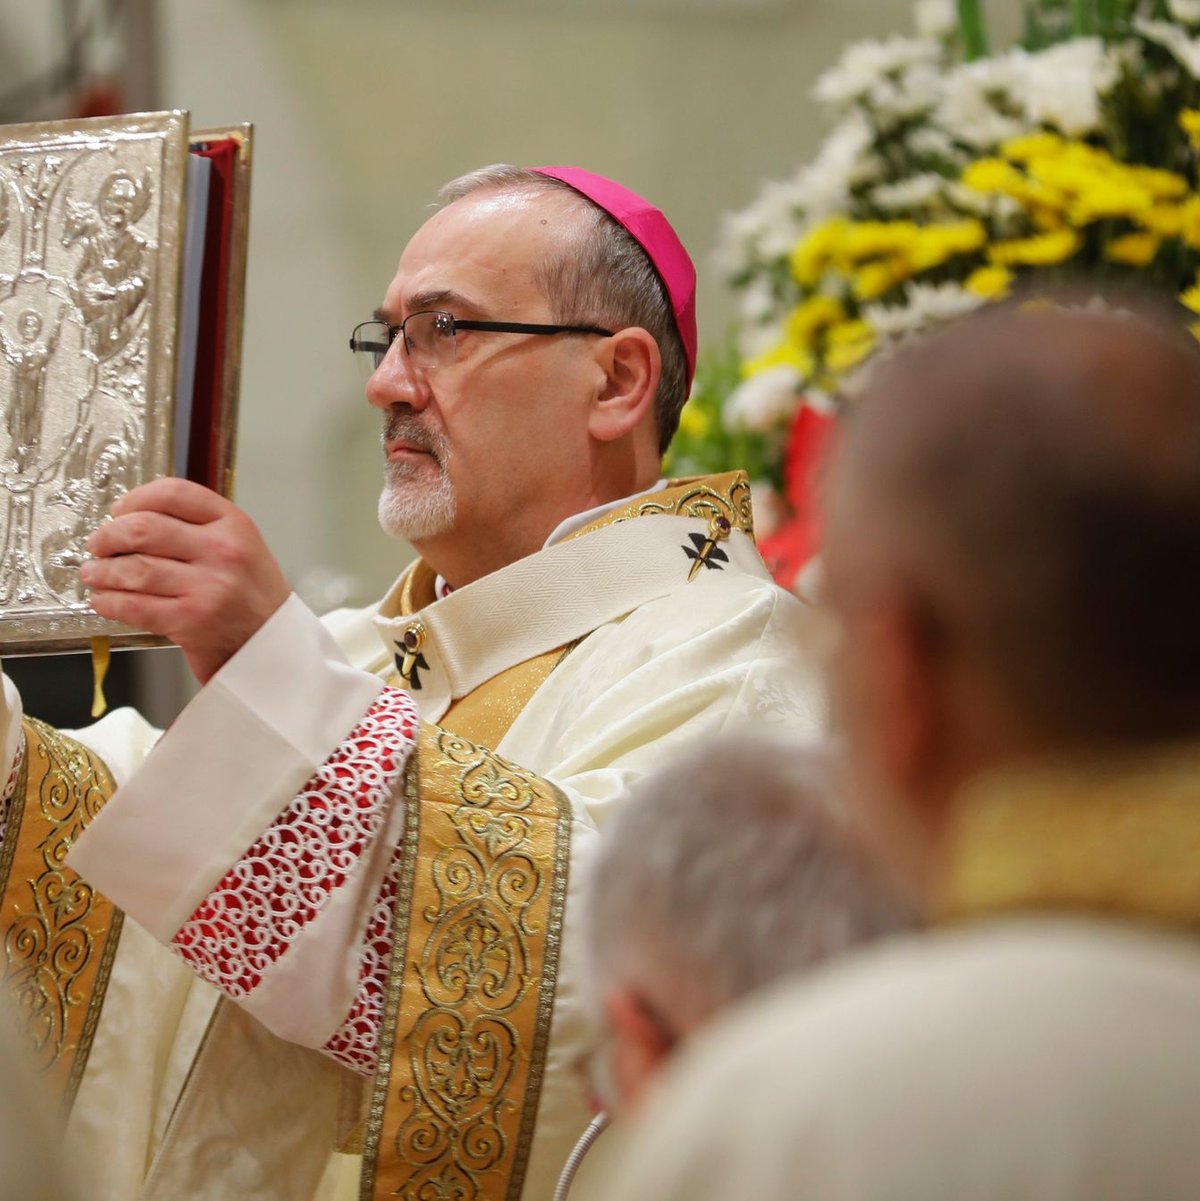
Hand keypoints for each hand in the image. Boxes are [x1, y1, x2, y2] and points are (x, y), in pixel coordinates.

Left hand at [80, 478, 289, 684]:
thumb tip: (133, 520)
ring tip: (95, 574)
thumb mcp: (242, 547)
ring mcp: (209, 586)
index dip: (135, 498)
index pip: (173, 493)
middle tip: (99, 544)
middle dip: (108, 536)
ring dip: (102, 572)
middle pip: (144, 528)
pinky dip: (109, 602)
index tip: (119, 511)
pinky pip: (135, 606)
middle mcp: (224, 551)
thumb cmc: (252, 598)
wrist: (275, 645)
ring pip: (134, 569)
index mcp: (235, 525)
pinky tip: (104, 600)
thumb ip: (198, 528)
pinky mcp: (192, 620)